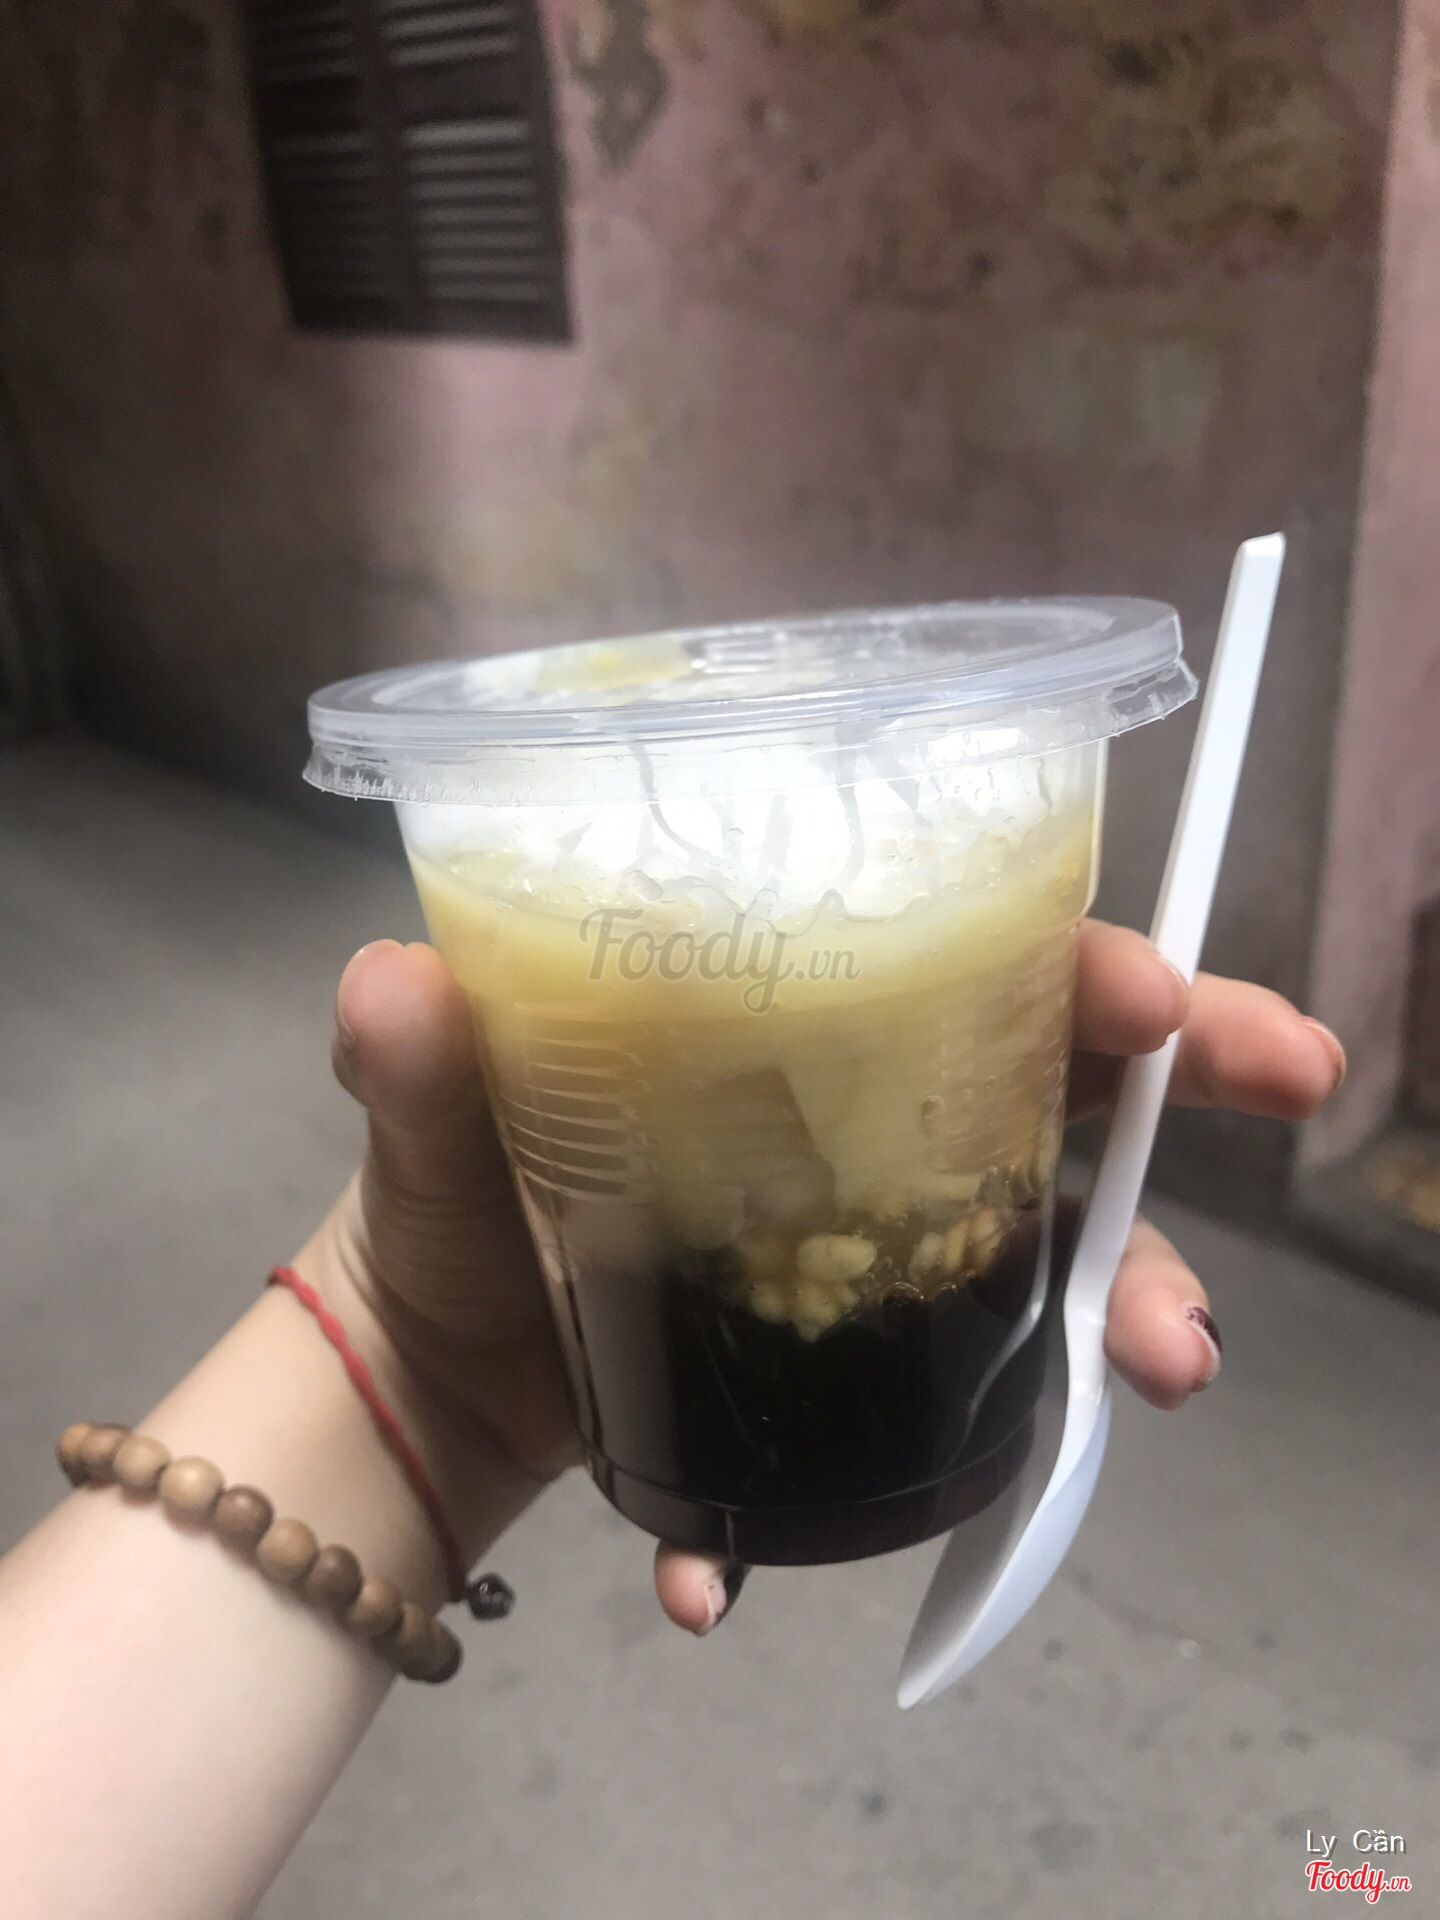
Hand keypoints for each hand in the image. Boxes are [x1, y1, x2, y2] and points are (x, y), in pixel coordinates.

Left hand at [296, 927, 1343, 1632]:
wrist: (426, 1383)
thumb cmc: (444, 1212)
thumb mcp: (428, 1120)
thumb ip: (411, 1059)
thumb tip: (392, 987)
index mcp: (787, 1030)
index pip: (965, 960)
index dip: (1083, 963)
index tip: (1167, 1000)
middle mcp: (860, 1126)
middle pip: (1057, 1095)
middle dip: (1181, 1109)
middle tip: (1284, 1097)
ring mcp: (872, 1251)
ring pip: (1045, 1256)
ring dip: (1121, 1306)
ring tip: (1160, 1372)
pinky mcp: (850, 1365)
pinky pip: (932, 1418)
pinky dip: (897, 1487)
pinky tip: (740, 1581)